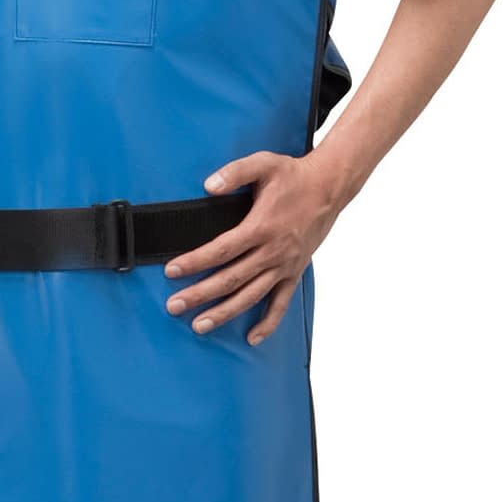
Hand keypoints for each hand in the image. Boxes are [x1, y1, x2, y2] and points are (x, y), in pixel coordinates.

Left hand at [163, 151, 345, 345]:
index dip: (194, 261)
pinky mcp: (295, 272)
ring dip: (225, 313)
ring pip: (251, 296)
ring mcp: (285, 265)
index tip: (172, 271)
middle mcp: (273, 251)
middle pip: (231, 279)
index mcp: (261, 226)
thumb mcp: (263, 164)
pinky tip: (252, 337)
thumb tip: (208, 186)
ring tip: (199, 325)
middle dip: (199, 294)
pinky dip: (268, 323)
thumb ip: (234, 172)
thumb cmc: (294, 175)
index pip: (221, 250)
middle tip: (174, 306)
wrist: (330, 187)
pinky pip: (281, 303)